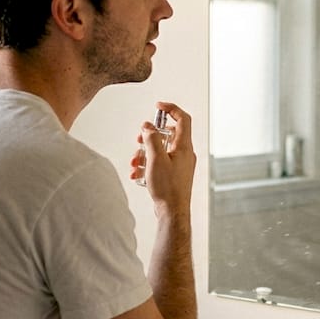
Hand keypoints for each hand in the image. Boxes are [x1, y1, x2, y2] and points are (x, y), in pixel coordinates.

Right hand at [130, 101, 194, 215]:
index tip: (158, 105)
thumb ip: (152, 139)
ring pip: (161, 150)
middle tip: (139, 139)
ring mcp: (180, 165)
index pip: (183, 119)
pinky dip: (148, 165)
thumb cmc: (168, 188)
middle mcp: (185, 154)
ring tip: (134, 163)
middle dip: (150, 136)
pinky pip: (160, 163)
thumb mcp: (156, 159)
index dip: (171, 108)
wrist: (172, 212)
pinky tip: (137, 174)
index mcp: (184, 147)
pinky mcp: (174, 175)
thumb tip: (148, 126)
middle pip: (168, 135)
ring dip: (145, 153)